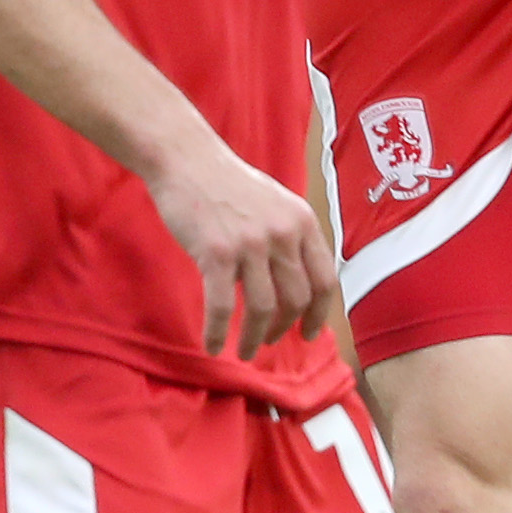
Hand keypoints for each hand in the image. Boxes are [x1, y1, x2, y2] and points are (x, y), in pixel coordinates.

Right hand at [141, 139, 339, 358]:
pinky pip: (223, 307)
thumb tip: (298, 287)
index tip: (309, 333)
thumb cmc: (228, 185)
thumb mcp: (275, 205)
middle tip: (271, 342)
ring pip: (264, 309)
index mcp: (302, 222)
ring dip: (255, 339)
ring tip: (245, 352)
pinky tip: (213, 346)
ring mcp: (251, 244)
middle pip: (297, 299)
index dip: (319, 313)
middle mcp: (283, 233)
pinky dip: (219, 333)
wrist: (187, 160)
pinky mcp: (217, 253)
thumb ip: (290, 239)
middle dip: (285, 328)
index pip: (324, 280)